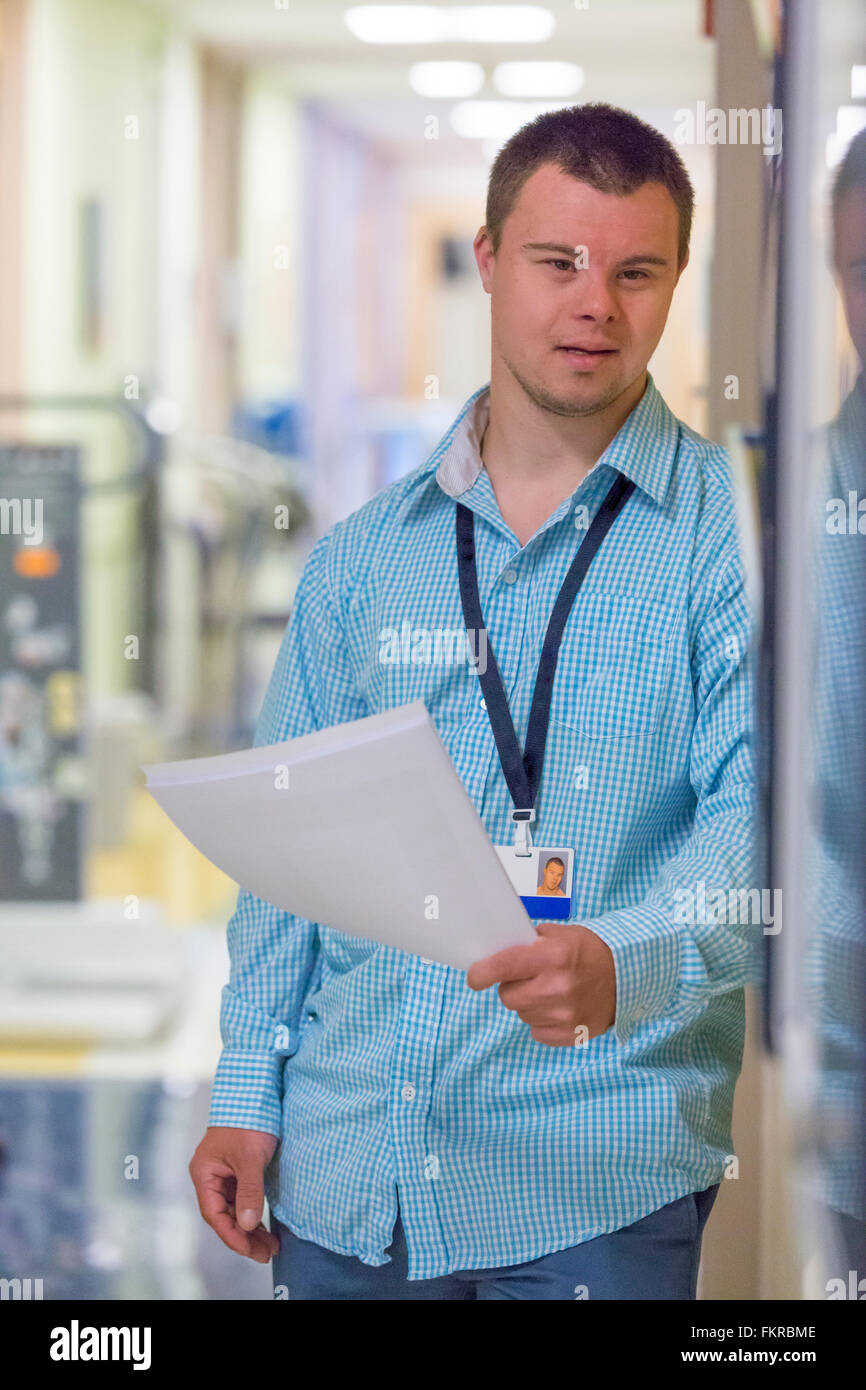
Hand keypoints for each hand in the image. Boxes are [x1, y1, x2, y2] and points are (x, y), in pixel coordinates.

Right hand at [189, 1126, 279, 1262]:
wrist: (256, 1092)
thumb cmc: (249, 1120)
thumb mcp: (251, 1158)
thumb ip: (249, 1192)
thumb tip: (247, 1226)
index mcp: (204, 1174)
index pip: (215, 1214)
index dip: (232, 1235)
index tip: (251, 1251)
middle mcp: (210, 1176)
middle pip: (224, 1215)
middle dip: (244, 1236)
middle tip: (267, 1253)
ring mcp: (223, 1173)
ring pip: (234, 1209)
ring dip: (250, 1227)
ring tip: (271, 1245)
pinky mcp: (237, 1170)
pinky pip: (242, 1198)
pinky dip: (253, 1212)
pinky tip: (265, 1225)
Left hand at [465, 922, 616, 1046]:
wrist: (625, 976)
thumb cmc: (588, 951)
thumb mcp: (559, 935)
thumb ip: (527, 944)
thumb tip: (494, 955)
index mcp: (553, 957)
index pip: (504, 966)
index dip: (482, 973)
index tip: (474, 977)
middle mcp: (558, 987)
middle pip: (508, 997)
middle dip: (511, 987)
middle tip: (528, 978)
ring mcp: (565, 1014)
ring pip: (522, 1014)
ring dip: (528, 1004)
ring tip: (550, 991)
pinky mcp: (572, 1034)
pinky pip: (536, 1031)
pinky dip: (542, 1021)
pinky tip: (558, 1007)